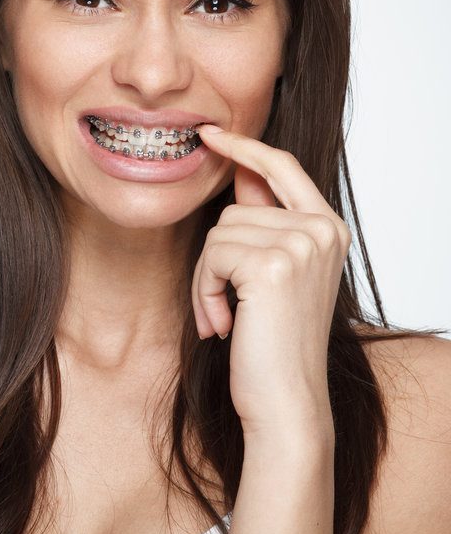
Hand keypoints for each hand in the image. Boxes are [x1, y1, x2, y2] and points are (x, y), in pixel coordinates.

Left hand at [191, 124, 350, 439]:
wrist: (286, 400)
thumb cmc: (273, 340)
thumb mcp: (274, 274)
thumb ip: (262, 224)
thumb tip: (239, 173)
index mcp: (327, 227)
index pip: (282, 166)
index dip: (244, 147)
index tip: (210, 133)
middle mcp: (321, 229)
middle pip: (232, 211)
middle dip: (215, 259)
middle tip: (225, 304)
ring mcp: (302, 243)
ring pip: (217, 234)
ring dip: (208, 279)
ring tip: (227, 316)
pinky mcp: (273, 263)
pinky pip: (211, 256)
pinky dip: (205, 291)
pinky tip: (224, 323)